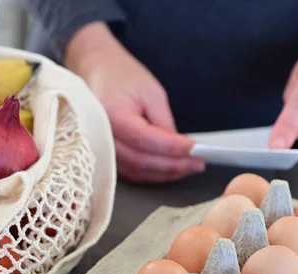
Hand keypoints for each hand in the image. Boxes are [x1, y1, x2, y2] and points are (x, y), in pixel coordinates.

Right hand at [65, 23, 204, 182]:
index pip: (144, 139)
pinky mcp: (108, 156)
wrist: (98, 74)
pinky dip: (153, 174)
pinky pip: (131, 172)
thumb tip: (179, 149)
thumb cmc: (122, 78)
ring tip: (189, 167)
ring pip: (137, 171)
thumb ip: (164, 122)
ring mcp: (103, 149)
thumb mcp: (151, 92)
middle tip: (198, 163)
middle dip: (173, 165)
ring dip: (165, 173)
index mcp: (112, 115)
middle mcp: (102, 136)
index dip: (172, 148)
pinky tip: (171, 169)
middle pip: (141, 161)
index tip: (195, 149)